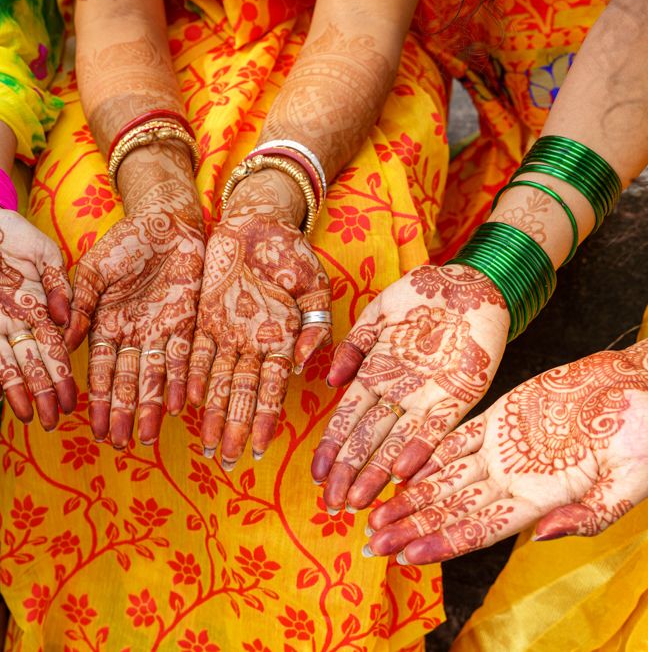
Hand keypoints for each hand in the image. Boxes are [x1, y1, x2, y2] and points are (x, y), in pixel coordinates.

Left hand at [0, 200, 75, 430]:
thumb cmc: (11, 231)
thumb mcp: (43, 252)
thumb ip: (57, 283)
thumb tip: (66, 320)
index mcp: (38, 308)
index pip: (52, 349)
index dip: (61, 376)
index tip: (70, 402)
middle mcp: (13, 323)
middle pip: (29, 365)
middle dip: (40, 393)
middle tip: (49, 421)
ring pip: (1, 364)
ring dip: (12, 391)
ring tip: (22, 416)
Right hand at [64, 143, 204, 446]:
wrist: (166, 221)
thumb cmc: (125, 241)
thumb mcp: (94, 270)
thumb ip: (81, 305)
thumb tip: (62, 343)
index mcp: (105, 325)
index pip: (100, 371)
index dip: (97, 400)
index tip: (92, 427)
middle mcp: (132, 336)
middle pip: (127, 383)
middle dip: (123, 414)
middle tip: (120, 445)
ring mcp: (160, 332)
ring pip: (155, 378)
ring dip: (151, 408)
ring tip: (147, 439)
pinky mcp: (186, 324)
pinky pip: (183, 359)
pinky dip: (181, 382)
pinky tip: (180, 407)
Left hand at [188, 169, 330, 469]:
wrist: (258, 221)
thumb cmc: (291, 252)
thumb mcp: (315, 285)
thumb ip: (315, 324)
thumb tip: (305, 365)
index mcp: (281, 341)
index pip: (272, 390)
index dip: (264, 420)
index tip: (259, 449)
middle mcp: (251, 344)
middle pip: (241, 394)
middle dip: (234, 428)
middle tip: (227, 462)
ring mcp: (226, 332)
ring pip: (216, 380)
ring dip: (212, 413)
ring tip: (207, 445)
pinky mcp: (203, 317)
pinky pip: (195, 351)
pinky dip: (191, 375)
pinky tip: (187, 402)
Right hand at [312, 264, 509, 510]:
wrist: (470, 282)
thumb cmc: (421, 295)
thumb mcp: (377, 315)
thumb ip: (353, 345)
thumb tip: (330, 381)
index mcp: (375, 374)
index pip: (347, 419)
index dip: (331, 448)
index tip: (316, 475)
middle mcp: (398, 393)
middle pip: (367, 439)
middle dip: (348, 473)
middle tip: (333, 504)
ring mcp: (427, 397)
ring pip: (396, 443)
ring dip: (377, 473)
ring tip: (360, 501)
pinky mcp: (459, 395)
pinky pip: (436, 428)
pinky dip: (419, 450)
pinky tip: (402, 473)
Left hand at [366, 342, 647, 563]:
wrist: (637, 385)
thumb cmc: (642, 433)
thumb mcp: (630, 478)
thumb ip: (589, 514)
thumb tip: (543, 537)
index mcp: (541, 500)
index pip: (480, 529)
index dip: (442, 543)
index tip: (406, 556)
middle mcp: (512, 480)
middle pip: (451, 510)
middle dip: (411, 528)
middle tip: (371, 543)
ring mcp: (500, 450)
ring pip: (444, 478)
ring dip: (409, 497)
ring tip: (372, 512)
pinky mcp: (496, 418)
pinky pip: (452, 439)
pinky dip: (424, 454)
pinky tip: (395, 469)